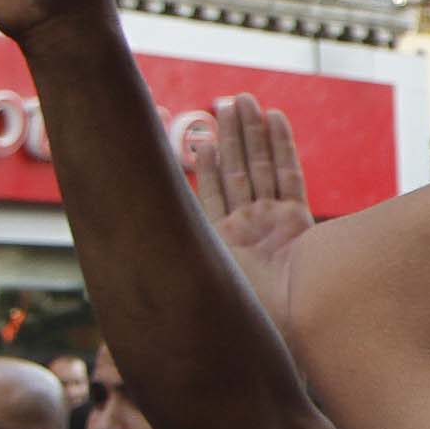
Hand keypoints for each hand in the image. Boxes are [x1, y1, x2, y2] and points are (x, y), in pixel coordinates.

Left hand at [187, 94, 315, 323]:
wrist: (284, 328)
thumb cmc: (241, 316)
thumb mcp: (199, 282)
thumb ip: (177, 261)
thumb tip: (131, 248)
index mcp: (223, 242)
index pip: (212, 192)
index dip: (207, 164)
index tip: (201, 138)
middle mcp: (249, 228)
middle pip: (238, 170)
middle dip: (232, 135)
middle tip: (227, 102)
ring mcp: (274, 223)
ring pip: (260, 166)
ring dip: (251, 132)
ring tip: (242, 100)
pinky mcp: (298, 221)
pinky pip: (289, 176)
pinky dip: (282, 146)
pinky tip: (273, 119)